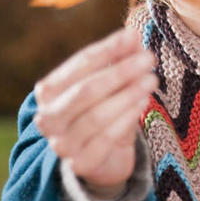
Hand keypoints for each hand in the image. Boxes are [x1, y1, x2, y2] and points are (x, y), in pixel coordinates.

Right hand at [32, 26, 156, 200]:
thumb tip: (133, 37)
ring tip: (151, 79)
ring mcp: (62, 144)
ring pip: (96, 116)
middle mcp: (48, 118)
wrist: (102, 158)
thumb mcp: (108, 83)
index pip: (79, 64)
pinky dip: (126, 118)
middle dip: (120, 71)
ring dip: (127, 94)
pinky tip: (143, 102)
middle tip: (148, 57)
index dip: (107, 49)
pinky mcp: (81, 164)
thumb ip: (117, 59)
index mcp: (48, 91)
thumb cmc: (101, 110)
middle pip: (86, 90)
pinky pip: (106, 138)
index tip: (133, 36)